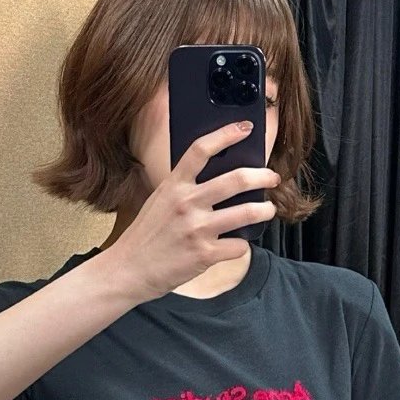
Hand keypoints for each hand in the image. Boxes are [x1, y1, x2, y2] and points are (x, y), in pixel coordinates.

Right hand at [106, 121, 280, 301]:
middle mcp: (186, 203)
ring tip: (268, 210)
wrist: (128, 269)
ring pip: (247, 212)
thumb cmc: (146, 235)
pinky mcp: (205, 255)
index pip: (201, 150)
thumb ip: (184, 188)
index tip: (245, 129)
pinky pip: (239, 245)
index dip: (226, 135)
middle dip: (263, 176)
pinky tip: (237, 244)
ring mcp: (197, 229)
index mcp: (173, 185)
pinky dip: (243, 245)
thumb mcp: (160, 201)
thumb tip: (220, 176)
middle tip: (272, 177)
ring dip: (265, 210)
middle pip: (236, 179)